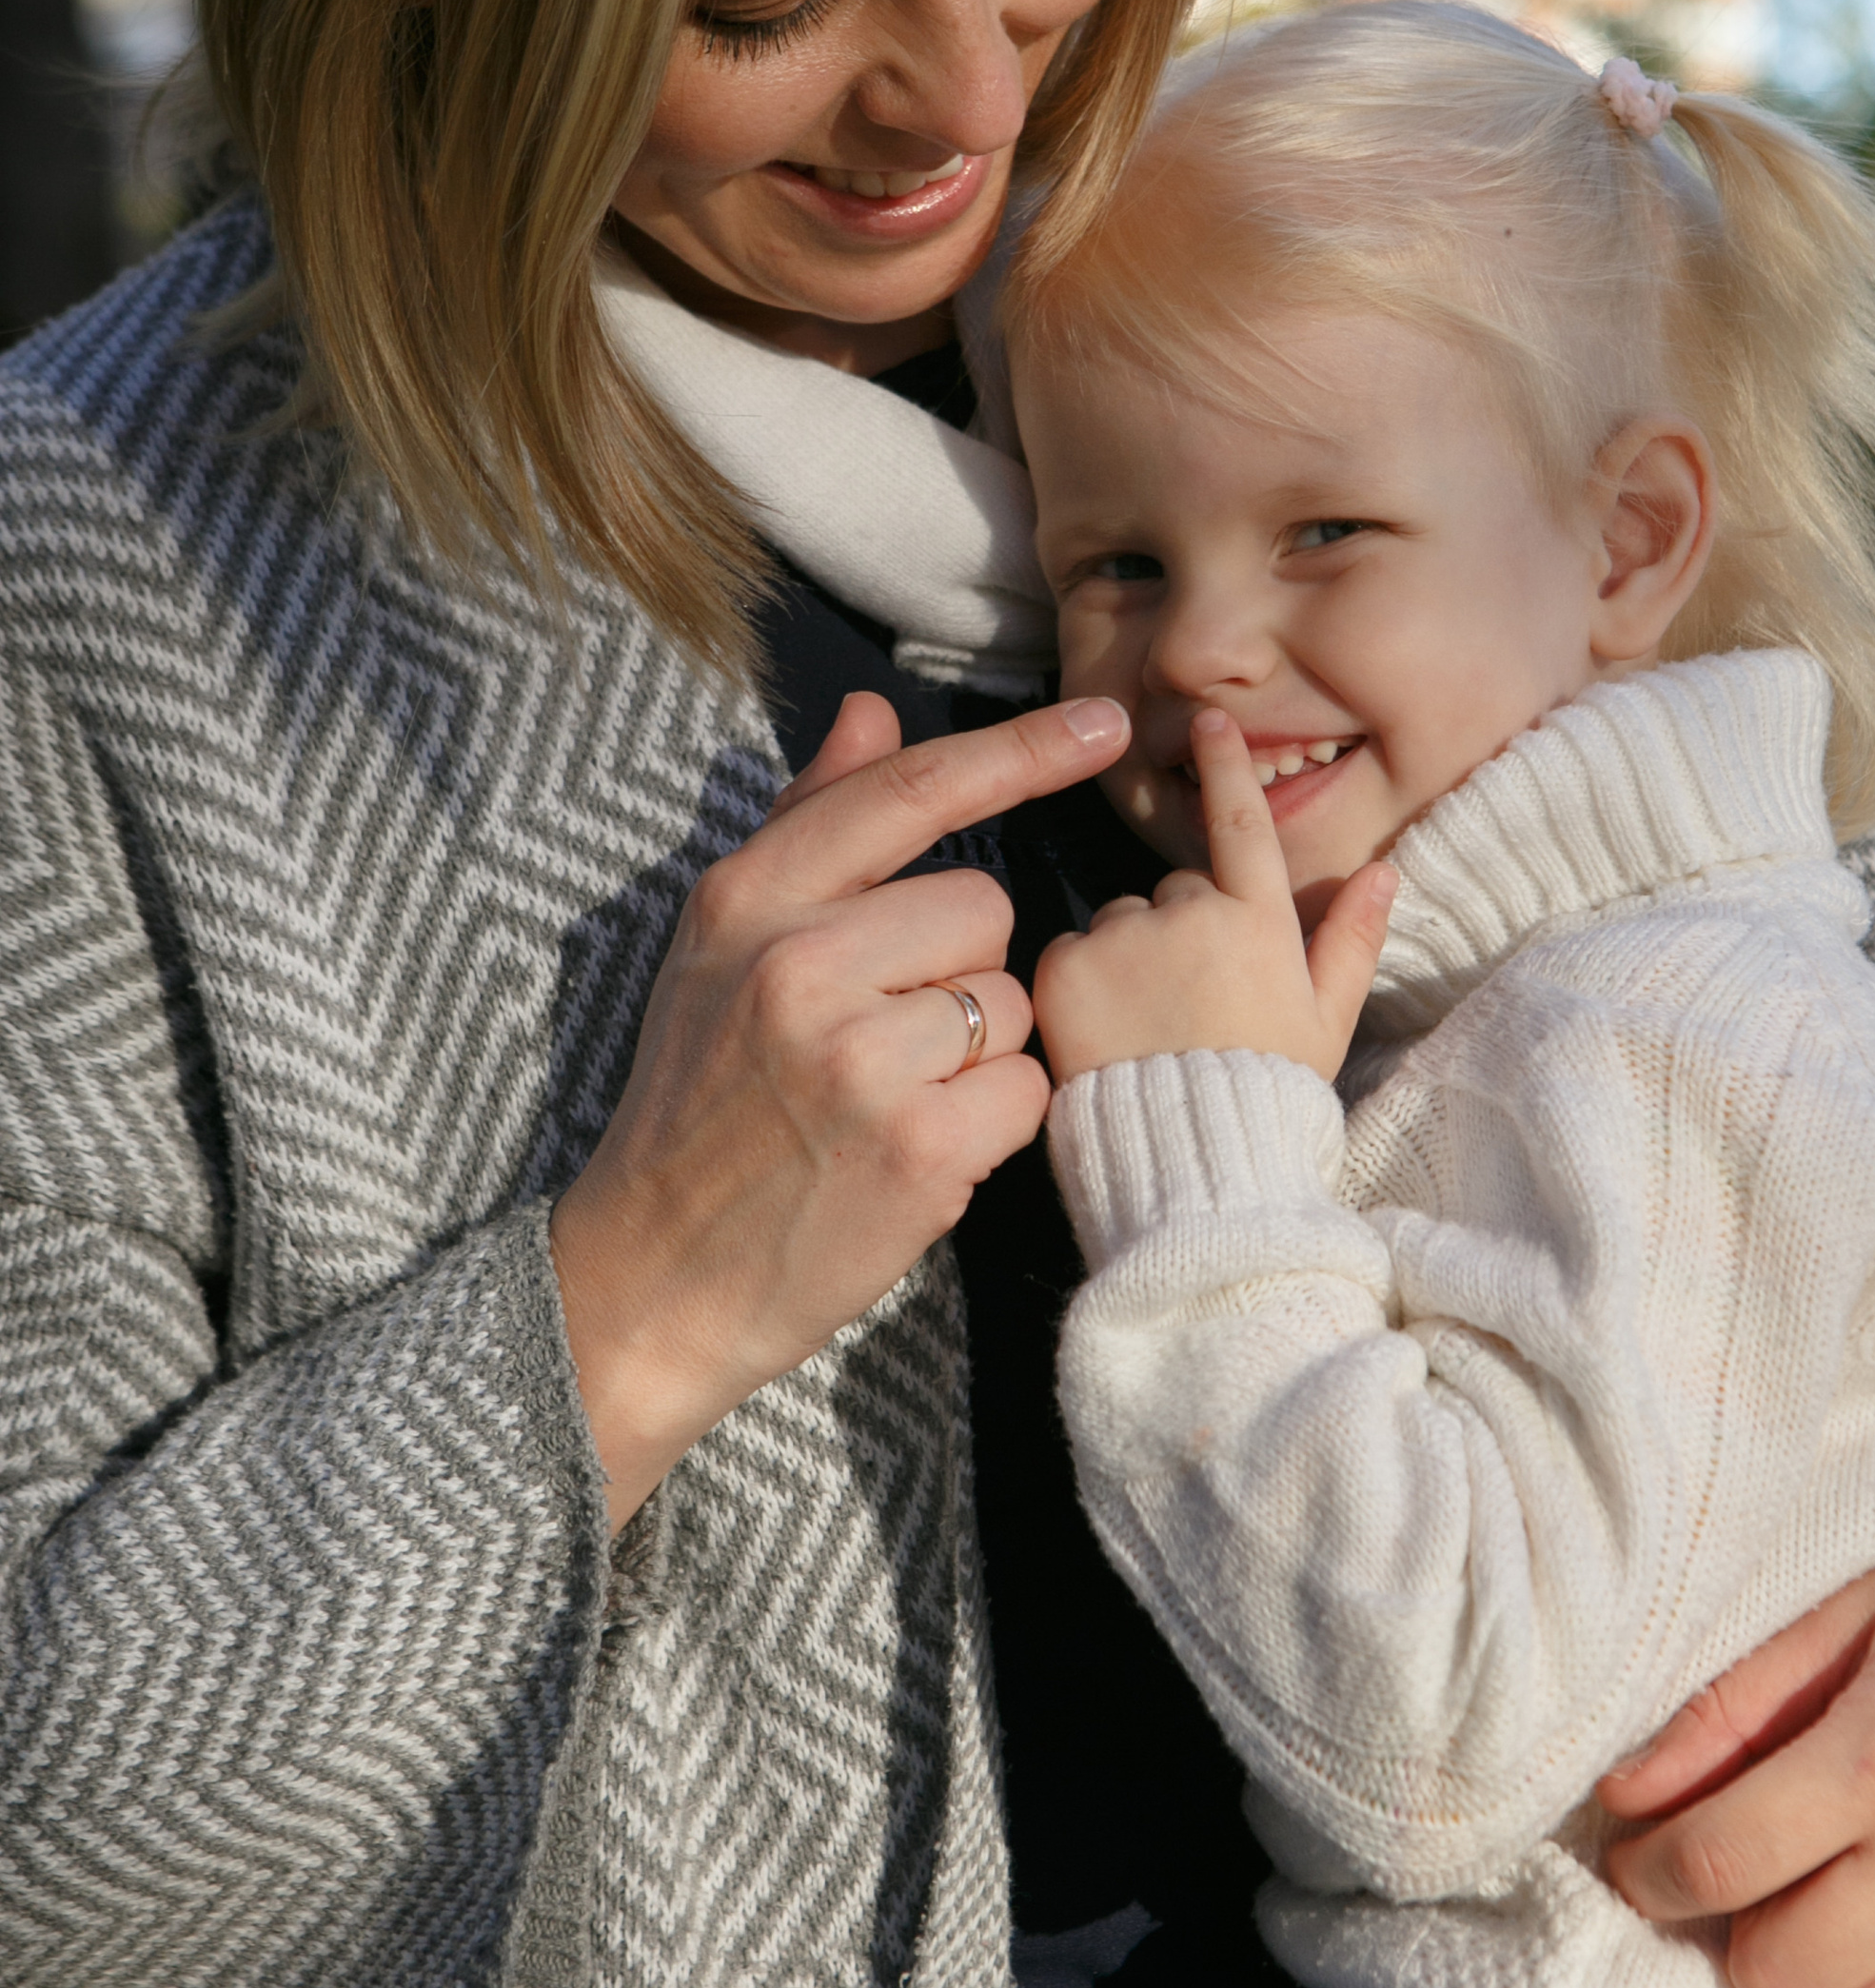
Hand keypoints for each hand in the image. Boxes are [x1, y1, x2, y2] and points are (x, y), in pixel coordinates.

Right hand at [552, 688, 1127, 1525]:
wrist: (652, 1276)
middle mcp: (799, 964)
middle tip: (876, 1038)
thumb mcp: (719, 949)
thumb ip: (809, 825)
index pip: (910, 793)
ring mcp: (858, 1059)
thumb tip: (876, 711)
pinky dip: (990, 1125)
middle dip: (960, 969)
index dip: (1021, 750)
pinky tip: (914, 1151)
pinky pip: (1023, 1090)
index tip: (1108, 722)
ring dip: (976, 1053)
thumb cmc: (699, 1103)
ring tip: (885, 1100)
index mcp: (747, 900)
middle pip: (986, 907)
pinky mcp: (916, 1148)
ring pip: (1012, 1002)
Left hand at [1032, 707, 1396, 1085]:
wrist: (1192, 1164)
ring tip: (1148, 1028)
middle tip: (1192, 1006)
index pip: (1242, 823)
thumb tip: (1386, 869)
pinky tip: (1106, 1034)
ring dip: (1128, 956)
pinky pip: (1069, 952)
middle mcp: (1190, 911)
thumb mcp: (1328, 1020)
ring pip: (1120, 921)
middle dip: (1180, 930)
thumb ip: (1353, 937)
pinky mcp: (1066, 969)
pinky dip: (1080, 982)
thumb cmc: (1270, 1094)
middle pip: (1176, 891)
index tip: (1209, 719)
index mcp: (1258, 919)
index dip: (1227, 767)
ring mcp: (1124, 937)